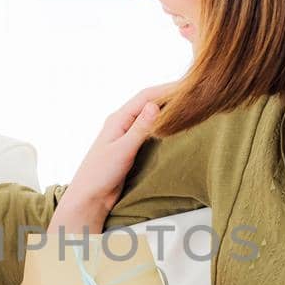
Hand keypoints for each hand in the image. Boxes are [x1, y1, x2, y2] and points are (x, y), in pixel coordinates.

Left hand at [58, 81, 178, 224]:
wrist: (90, 197)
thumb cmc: (100, 174)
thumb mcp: (122, 150)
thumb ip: (139, 129)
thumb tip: (155, 105)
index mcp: (118, 119)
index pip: (146, 97)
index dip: (167, 89)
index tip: (188, 87)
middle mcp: (123, 123)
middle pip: (149, 103)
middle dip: (170, 97)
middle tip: (194, 94)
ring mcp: (127, 135)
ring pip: (151, 117)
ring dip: (167, 111)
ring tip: (189, 108)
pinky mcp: (132, 148)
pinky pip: (150, 131)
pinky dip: (163, 127)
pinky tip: (175, 129)